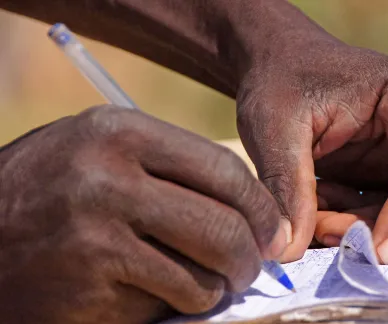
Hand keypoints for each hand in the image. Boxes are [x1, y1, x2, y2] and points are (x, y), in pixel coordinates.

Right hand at [0, 106, 285, 323]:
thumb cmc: (51, 190)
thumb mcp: (100, 151)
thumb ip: (169, 167)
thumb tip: (251, 209)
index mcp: (118, 133)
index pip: (223, 170)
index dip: (261, 207)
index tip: (274, 230)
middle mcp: (107, 180)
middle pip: (224, 228)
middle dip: (250, 257)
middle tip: (248, 267)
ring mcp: (95, 241)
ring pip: (203, 278)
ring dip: (214, 288)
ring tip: (203, 282)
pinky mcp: (89, 293)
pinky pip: (167, 307)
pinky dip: (175, 306)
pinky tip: (154, 293)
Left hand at [237, 38, 387, 263]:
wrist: (282, 68)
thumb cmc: (281, 82)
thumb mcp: (274, 129)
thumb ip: (287, 188)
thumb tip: (289, 251)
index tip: (376, 254)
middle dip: (377, 222)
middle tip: (319, 224)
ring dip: (364, 224)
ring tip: (313, 210)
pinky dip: (360, 220)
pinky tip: (324, 204)